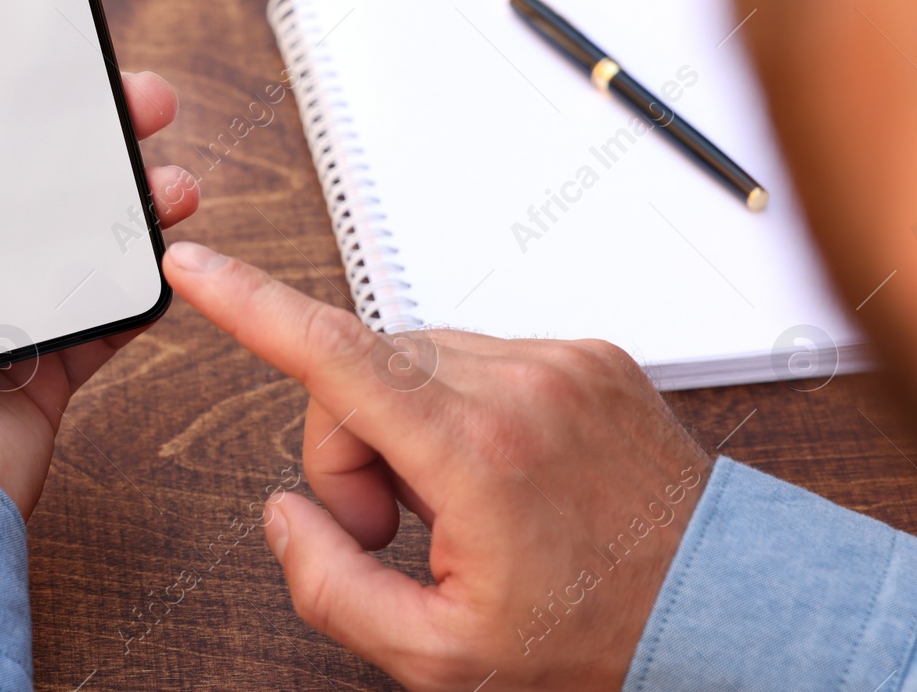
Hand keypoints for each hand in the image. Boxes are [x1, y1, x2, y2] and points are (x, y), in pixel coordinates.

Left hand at [0, 43, 198, 516]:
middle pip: (28, 175)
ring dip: (129, 195)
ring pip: (77, 230)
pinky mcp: (47, 358)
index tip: (44, 55)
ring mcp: (0, 311)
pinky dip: (140, 277)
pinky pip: (105, 305)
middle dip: (88, 132)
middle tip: (141, 99)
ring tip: (171, 177)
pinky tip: (167, 244)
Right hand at [163, 241, 711, 691]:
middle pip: (360, 370)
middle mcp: (521, 385)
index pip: (333, 353)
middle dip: (350, 447)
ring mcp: (559, 360)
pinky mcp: (586, 352)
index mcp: (479, 453)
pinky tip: (503, 473)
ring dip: (408, 427)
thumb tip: (289, 514)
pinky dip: (463, 410)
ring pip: (414, 360)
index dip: (247, 304)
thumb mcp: (442, 657)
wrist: (723, 607)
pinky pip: (478, 358)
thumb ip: (333, 587)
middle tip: (395, 528)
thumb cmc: (599, 634)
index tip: (193, 264)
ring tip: (461, 505)